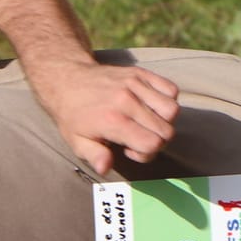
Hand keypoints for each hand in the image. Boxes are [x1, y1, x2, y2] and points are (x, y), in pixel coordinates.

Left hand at [30, 60, 180, 172]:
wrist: (67, 79)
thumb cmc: (73, 115)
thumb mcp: (77, 142)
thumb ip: (94, 156)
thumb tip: (105, 167)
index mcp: (113, 121)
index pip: (152, 143)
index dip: (146, 154)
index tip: (129, 149)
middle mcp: (127, 101)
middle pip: (166, 130)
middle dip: (156, 141)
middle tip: (137, 137)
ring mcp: (135, 84)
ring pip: (173, 109)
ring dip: (164, 121)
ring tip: (145, 122)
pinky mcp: (140, 73)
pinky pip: (171, 89)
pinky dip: (167, 100)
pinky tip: (150, 107)